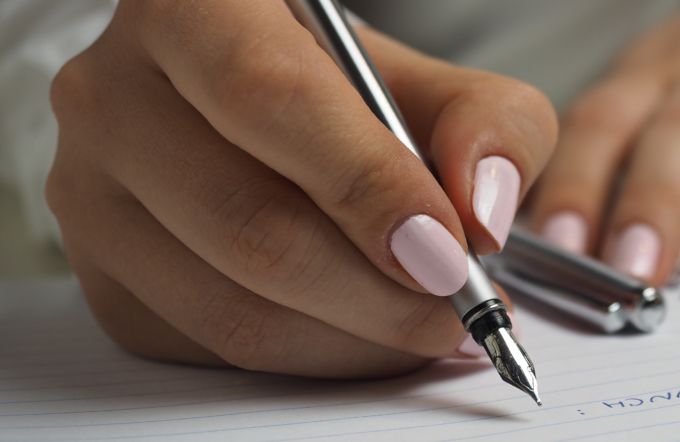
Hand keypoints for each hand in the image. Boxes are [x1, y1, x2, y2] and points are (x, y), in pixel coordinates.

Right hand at [47, 0, 555, 376]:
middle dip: (380, 292)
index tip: (448, 250)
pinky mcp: (104, 276)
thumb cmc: (346, 96)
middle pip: (251, 223)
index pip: (271, 98)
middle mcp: (115, 94)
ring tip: (427, 324)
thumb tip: (481, 213)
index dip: (368, 185)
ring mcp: (91, 193)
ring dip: (356, 338)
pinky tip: (362, 330)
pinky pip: (215, 349)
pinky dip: (313, 357)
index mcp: (193, 9)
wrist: (264, 120)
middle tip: (459, 307)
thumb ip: (488, 125)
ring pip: (232, 307)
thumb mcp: (432, 84)